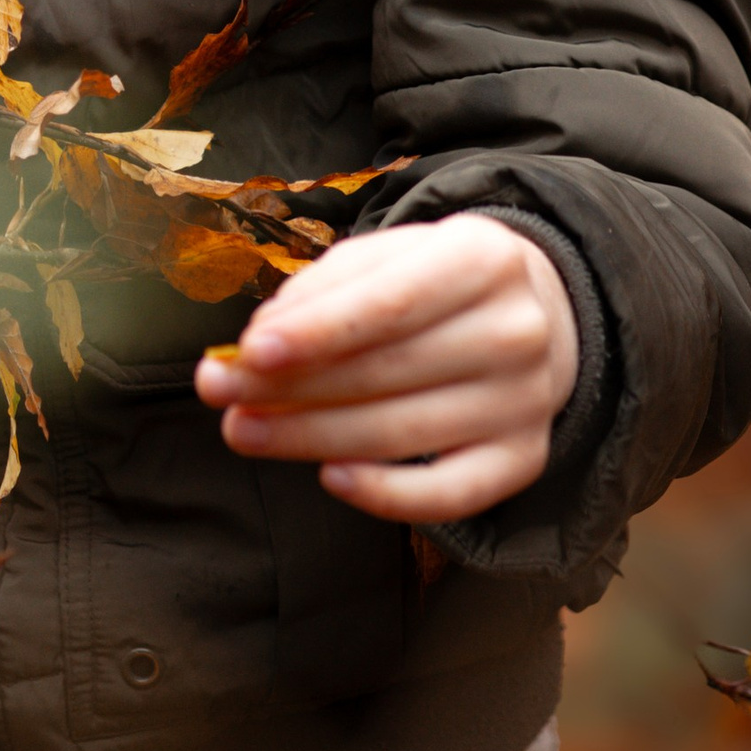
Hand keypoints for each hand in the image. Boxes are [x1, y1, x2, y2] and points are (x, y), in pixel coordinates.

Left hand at [194, 212, 577, 526]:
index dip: (318, 331)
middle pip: (387, 372)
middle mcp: (516, 330)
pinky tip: (330, 477)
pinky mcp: (524, 457)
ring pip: (405, 432)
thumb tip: (260, 346)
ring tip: (243, 431)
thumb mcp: (384, 256)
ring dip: (312, 438)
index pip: (391, 303)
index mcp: (483, 259)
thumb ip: (323, 290)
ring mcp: (526, 400)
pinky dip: (387, 494)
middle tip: (218, 394)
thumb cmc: (430, 281)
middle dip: (290, 388)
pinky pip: (451, 493)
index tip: (250, 351)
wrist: (531, 311)